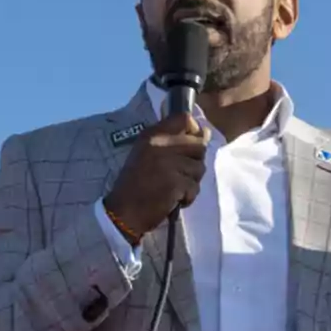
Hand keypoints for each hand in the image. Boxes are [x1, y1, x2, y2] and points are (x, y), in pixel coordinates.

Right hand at [103, 113, 209, 240]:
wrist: (124, 211)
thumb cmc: (137, 183)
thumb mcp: (148, 154)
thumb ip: (174, 141)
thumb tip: (206, 134)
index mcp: (152, 135)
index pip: (184, 118)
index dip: (194, 131)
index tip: (189, 146)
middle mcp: (159, 144)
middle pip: (198, 144)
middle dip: (195, 162)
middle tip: (179, 175)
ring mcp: (168, 163)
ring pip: (199, 167)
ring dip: (191, 181)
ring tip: (174, 188)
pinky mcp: (175, 183)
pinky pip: (195, 187)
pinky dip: (188, 197)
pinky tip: (173, 199)